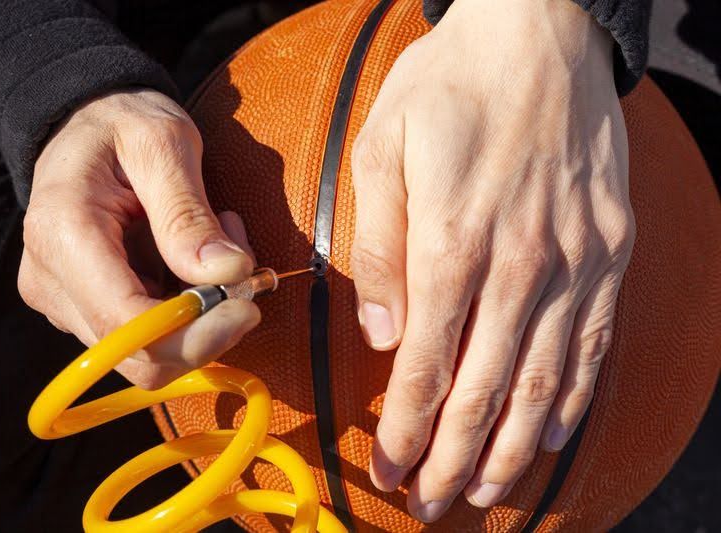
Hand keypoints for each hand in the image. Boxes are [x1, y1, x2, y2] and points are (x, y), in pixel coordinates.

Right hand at [19, 89, 259, 389]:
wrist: (84, 122)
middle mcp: (51, 279)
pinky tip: (196, 258)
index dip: (195, 333)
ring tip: (219, 243)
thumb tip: (227, 273)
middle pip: (138, 355)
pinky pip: (146, 334)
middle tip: (243, 271)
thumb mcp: (163, 145)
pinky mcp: (82, 307)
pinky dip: (187, 308)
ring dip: (201, 312)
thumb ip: (189, 214)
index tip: (248, 306)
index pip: (126, 324)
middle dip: (206, 327)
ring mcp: (62, 299)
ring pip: (148, 350)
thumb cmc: (121, 123)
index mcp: (64, 233)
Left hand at [351, 0, 634, 520]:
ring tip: (486, 489)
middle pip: (483, 388)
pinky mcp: (610, 248)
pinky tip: (548, 433)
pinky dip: (571, 396)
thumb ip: (380, 247)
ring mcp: (575, 258)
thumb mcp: (383, 151)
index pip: (424, 363)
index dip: (406, 427)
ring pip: (543, 379)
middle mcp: (520, 262)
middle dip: (452, 457)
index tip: (390, 468)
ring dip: (510, 445)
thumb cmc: (450, 87)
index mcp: (452, 241)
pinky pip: (592, 339)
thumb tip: (381, 331)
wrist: (538, 32)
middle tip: (432, 502)